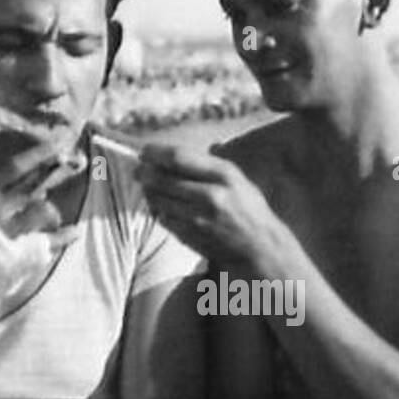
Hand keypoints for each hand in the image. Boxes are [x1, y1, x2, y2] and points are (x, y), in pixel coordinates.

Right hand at [0, 99, 87, 240]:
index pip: (15, 167)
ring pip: (46, 211)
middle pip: (36, 187)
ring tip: (49, 221)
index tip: (58, 144)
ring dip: (50, 214)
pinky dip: (67, 235)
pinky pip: (54, 240)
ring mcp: (11, 232)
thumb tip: (39, 187)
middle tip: (76, 161)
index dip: (39, 154)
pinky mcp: (23, 254)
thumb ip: (3, 195)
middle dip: (57, 173)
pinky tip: (76, 231)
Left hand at [138, 144, 284, 268]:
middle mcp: (211, 195)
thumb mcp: (238, 179)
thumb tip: (172, 154)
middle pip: (163, 178)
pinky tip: (162, 207)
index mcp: (224, 175)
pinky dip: (158, 211)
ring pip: (159, 200)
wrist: (260, 247)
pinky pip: (164, 219)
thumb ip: (209, 164)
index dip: (155, 153)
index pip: (179, 157)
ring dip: (149, 192)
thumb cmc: (249, 210)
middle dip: (145, 173)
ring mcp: (199, 218)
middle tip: (138, 170)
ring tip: (149, 187)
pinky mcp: (191, 236)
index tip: (144, 151)